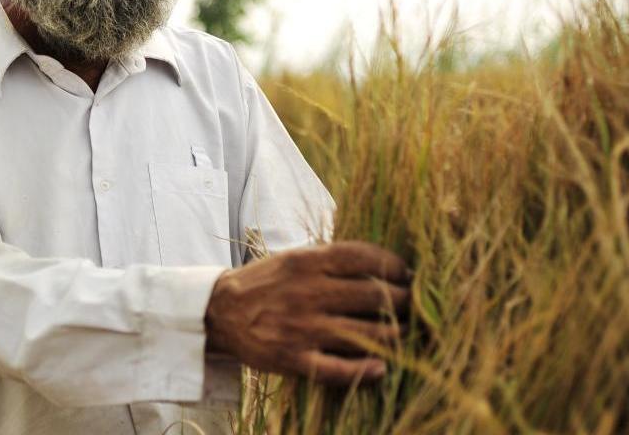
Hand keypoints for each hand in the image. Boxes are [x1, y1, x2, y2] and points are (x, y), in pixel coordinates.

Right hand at [204, 241, 410, 385]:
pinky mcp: (293, 358)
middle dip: (402, 302)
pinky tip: (380, 369)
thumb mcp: (294, 258)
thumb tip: (380, 264)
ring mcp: (302, 327)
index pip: (365, 258)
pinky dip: (364, 372)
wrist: (219, 311)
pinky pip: (338, 370)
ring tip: (402, 334)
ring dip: (394, 336)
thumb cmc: (265, 283)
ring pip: (366, 335)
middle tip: (409, 306)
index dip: (395, 267)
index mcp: (308, 261)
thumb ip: (331, 259)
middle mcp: (308, 292)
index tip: (405, 274)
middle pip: (375, 297)